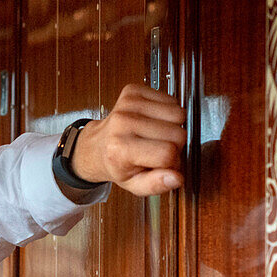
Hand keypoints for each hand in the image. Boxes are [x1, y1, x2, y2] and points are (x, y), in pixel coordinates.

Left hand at [70, 84, 185, 195]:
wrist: (97, 145)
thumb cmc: (116, 164)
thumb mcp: (134, 184)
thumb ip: (156, 184)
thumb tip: (176, 177)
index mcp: (120, 149)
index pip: (168, 153)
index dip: (173, 162)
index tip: (164, 164)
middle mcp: (123, 123)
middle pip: (177, 133)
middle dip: (175, 144)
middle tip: (160, 149)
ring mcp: (128, 104)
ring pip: (178, 114)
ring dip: (173, 126)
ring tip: (156, 135)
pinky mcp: (134, 91)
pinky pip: (171, 100)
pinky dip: (167, 112)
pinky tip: (154, 121)